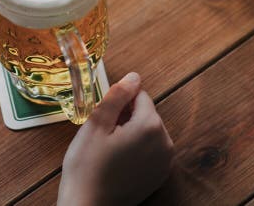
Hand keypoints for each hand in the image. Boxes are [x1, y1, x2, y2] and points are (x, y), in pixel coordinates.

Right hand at [58, 72, 173, 205]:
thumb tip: (134, 76)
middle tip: (104, 136)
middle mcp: (165, 142)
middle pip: (145, 112)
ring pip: (147, 130)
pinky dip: (137, 149)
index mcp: (150, 126)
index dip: (119, 102)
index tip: (104, 118)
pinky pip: (150, 149)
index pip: (139, 94)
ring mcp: (165, 161)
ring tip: (110, 149)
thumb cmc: (87, 167)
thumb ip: (118, 95)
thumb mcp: (96, 124)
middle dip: (126, 117)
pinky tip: (118, 161)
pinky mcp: (160, 175)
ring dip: (131, 132)